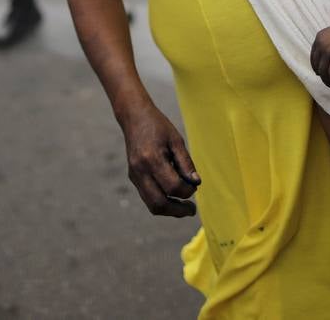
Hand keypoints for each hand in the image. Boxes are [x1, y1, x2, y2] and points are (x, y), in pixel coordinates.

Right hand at [119, 102, 200, 217]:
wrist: (134, 117)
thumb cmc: (157, 126)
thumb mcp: (176, 140)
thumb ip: (186, 163)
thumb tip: (196, 183)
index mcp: (152, 159)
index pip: (173, 187)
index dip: (188, 191)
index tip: (195, 185)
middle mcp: (140, 171)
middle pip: (159, 204)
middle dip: (178, 211)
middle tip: (192, 209)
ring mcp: (135, 176)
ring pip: (151, 205)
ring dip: (169, 210)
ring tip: (184, 207)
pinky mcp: (133, 177)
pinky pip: (147, 197)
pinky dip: (162, 201)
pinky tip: (173, 195)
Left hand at [310, 18, 329, 89]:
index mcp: (318, 39)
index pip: (313, 58)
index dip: (317, 68)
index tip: (322, 74)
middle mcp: (320, 45)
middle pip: (317, 66)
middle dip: (322, 77)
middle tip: (329, 82)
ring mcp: (328, 51)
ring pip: (323, 72)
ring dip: (328, 81)